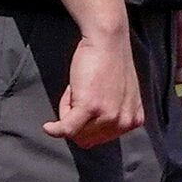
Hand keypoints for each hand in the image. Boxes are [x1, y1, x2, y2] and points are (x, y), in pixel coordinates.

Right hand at [46, 26, 145, 147]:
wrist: (108, 41)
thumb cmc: (108, 64)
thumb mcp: (119, 96)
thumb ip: (111, 116)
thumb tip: (87, 140)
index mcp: (133, 120)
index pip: (100, 138)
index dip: (87, 122)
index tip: (87, 101)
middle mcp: (124, 122)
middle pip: (87, 138)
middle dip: (76, 118)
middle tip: (79, 92)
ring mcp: (108, 116)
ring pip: (75, 131)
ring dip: (67, 112)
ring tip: (76, 90)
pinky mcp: (91, 107)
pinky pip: (67, 128)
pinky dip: (55, 129)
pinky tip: (48, 127)